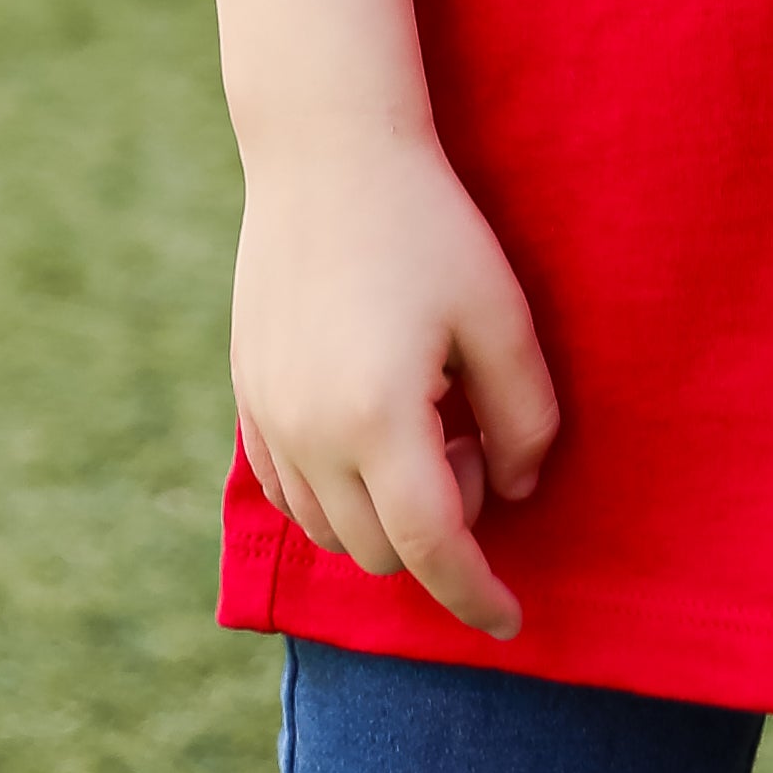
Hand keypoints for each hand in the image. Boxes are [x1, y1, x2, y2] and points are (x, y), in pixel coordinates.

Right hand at [231, 127, 560, 639]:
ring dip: (384, 516)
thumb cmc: (428, 225)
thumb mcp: (501, 315)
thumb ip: (525, 419)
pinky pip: (290, 491)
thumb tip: (517, 490)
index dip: (476, 595)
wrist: (326, 152)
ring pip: (329, 531)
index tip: (511, 621)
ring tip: (426, 418)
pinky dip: (336, 494)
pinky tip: (373, 427)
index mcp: (379, 419)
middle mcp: (310, 435)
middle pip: (380, 552)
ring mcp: (267, 419)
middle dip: (440, 531)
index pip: (432, 549)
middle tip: (474, 438)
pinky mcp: (246, 396)